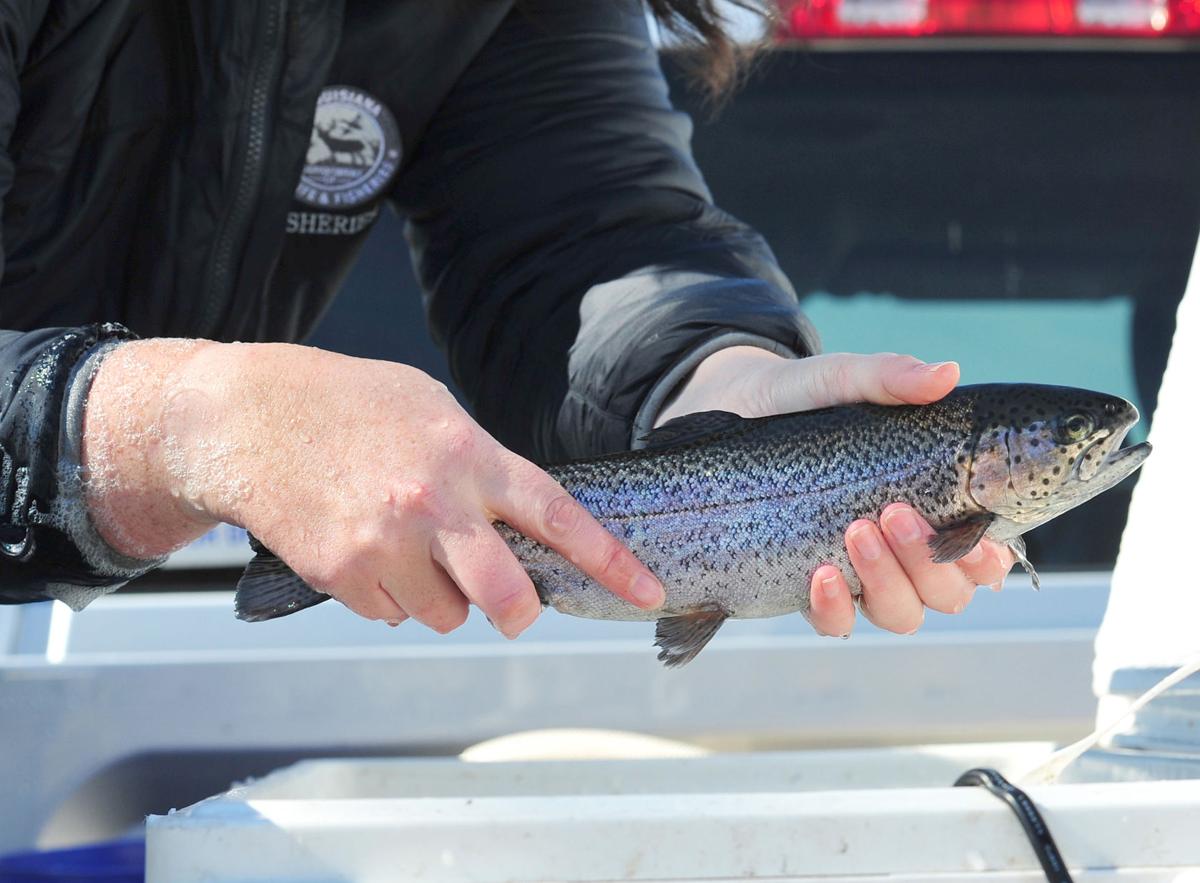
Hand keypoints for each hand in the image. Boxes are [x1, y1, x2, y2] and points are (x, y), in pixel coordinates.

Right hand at [83, 341, 663, 635]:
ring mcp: (386, 546)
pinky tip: (365, 547)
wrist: (246, 419)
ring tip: (406, 543)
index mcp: (469, 455)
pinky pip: (393, 614)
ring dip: (440, 595)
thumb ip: (481, 461)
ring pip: (446, 615)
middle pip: (507, 596)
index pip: (557, 516)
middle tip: (515, 606)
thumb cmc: (349, 405)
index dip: (609, 560)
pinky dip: (390, 595)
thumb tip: (520, 518)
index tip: (648, 591)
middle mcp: (435, 505)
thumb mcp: (430, 407)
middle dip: (519, 612)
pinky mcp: (343, 576)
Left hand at [657, 347, 1014, 636]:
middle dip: (930, 564)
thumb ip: (886, 377)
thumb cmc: (793, 398)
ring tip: (856, 532)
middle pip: (947, 592)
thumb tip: (945, 374)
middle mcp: (900, 547)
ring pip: (901, 614)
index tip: (973, 533)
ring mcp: (854, 571)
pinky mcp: (805, 585)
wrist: (725, 411)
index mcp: (927, 501)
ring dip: (888, 584)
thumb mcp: (836, 380)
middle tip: (893, 513)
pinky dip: (835, 608)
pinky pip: (836, 622)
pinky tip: (820, 574)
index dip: (986, 557)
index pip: (980, 550)